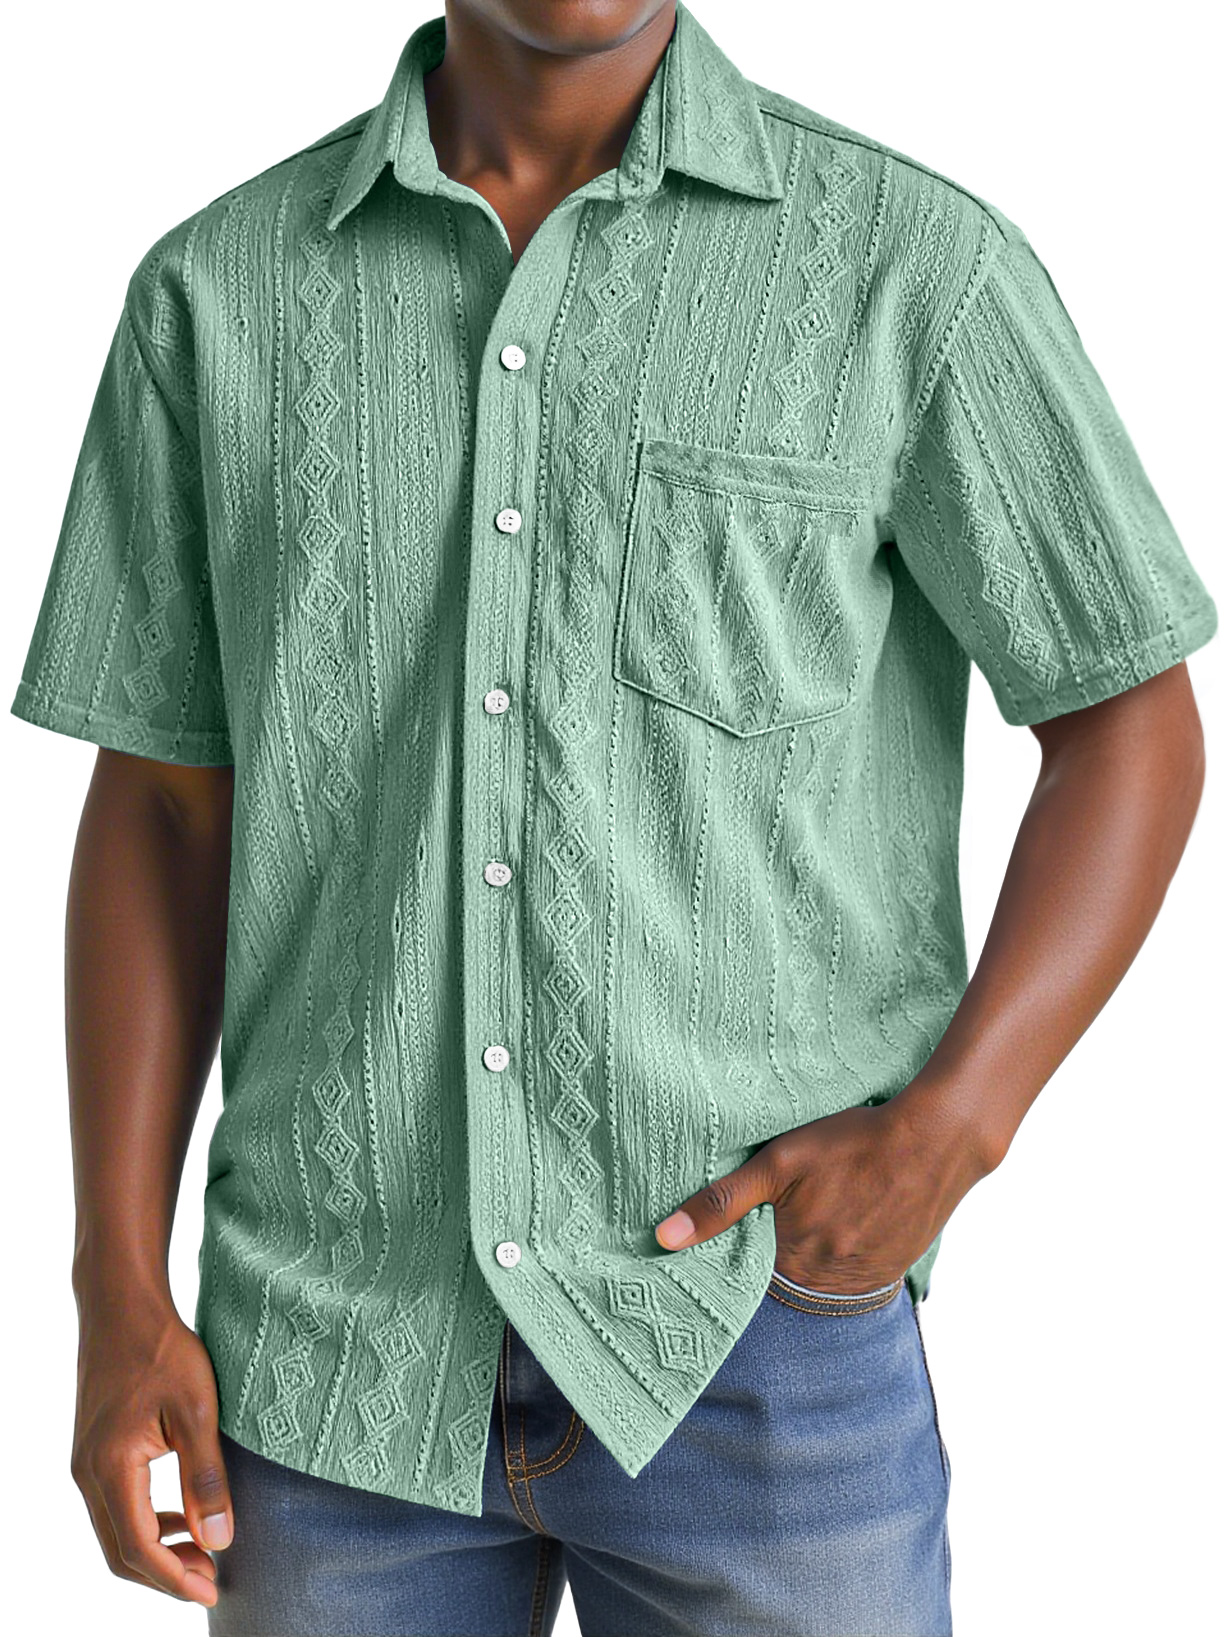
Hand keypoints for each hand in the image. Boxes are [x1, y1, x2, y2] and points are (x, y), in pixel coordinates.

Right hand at [70, 1294, 232, 1606]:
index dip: (174, 1578)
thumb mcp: (197, 1409)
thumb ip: (206, 1477)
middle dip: (165, 1574)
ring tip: (204, 1554)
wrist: (122, 1306)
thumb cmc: (163, 1349)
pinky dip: (147, 1524)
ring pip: (115, 1531)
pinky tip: (182, 1518)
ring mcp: (86, 1463)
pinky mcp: (94, 1452)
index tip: (213, 1591)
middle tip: (212, 1580)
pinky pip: (115, 1506)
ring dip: (156, 1551)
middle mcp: (88, 1473)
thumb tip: (220, 1539)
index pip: (138, 1548)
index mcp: (111, 1467)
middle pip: (120, 1551)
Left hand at [653, 1087, 997, 1294]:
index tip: (720, 1252)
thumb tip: (664, 1239)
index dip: (733, 1266)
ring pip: (819, 1281)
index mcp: (794, 1261)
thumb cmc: (853, 1143)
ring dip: (806, 1261)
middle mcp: (828, 1281)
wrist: (936, 1140)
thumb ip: (721, 1202)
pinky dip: (840, 1257)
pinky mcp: (891, 1269)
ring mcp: (864, 1279)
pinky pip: (853, 1275)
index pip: (747, 1283)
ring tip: (809, 1223)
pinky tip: (841, 1224)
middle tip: (771, 1227)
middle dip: (770, 1262)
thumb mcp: (779, 1162)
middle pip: (783, 1284)